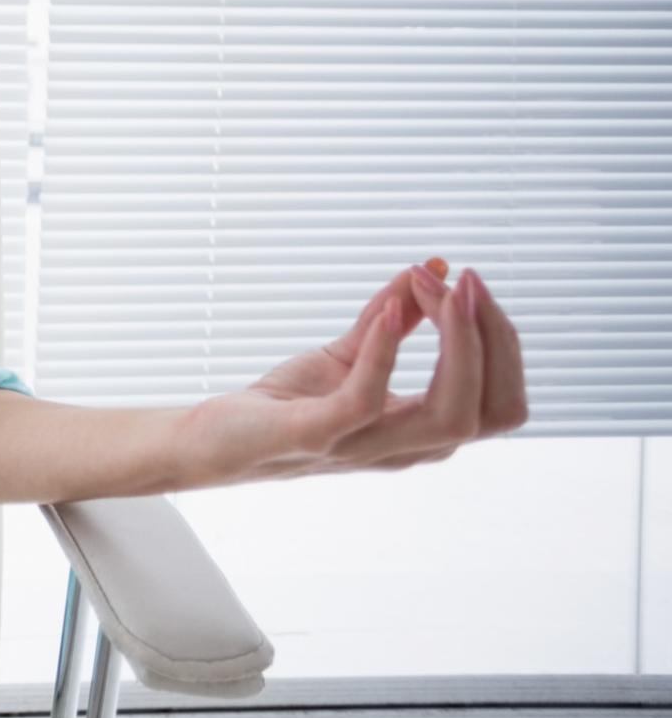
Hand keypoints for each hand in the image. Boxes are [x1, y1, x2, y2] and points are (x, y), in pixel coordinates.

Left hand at [177, 259, 530, 491]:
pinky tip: (383, 312)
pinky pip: (365, 402)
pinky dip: (382, 352)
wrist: (216, 440)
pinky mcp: (316, 435)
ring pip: (451, 417)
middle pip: (494, 410)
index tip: (468, 281)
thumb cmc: (286, 405)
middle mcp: (406, 448)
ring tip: (433, 286)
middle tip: (465, 279)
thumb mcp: (349, 354)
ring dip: (455, 342)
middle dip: (492, 338)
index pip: (502, 398)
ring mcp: (363, 447)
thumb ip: (391, 319)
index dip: (500, 339)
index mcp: (423, 430)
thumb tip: (432, 269)